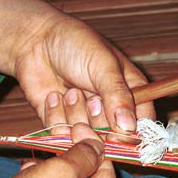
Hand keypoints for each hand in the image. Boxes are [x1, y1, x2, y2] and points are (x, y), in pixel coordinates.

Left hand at [12, 14, 154, 133]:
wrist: (35, 40)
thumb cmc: (75, 44)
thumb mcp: (103, 66)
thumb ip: (118, 96)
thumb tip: (129, 128)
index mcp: (130, 92)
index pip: (142, 124)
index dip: (133, 133)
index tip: (120, 132)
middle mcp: (109, 109)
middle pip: (113, 136)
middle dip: (99, 120)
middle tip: (90, 99)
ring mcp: (85, 118)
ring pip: (86, 137)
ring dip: (76, 114)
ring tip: (69, 91)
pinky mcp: (60, 123)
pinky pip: (62, 135)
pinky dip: (56, 117)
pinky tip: (53, 96)